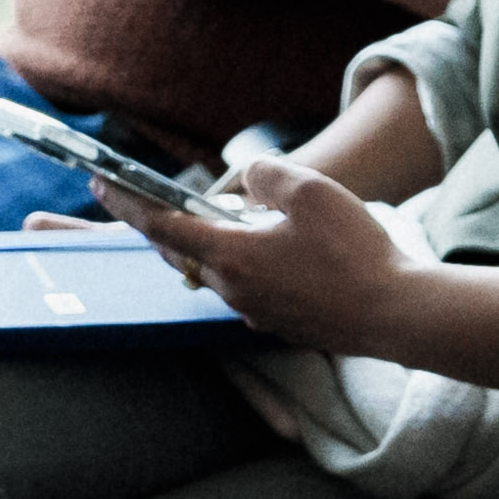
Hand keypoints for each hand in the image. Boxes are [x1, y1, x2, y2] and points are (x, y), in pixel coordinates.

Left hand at [111, 152, 415, 358]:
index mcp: (232, 255)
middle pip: (184, 253)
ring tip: (228, 222)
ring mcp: (258, 311)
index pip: (162, 227)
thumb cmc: (355, 252)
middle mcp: (234, 289)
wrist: (397, 314)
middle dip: (166, 227)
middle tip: (150, 200)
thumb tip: (251, 183)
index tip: (100, 183)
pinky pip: (249, 289)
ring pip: (218, 272)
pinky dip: (246, 266)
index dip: (128, 203)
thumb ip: (267, 176)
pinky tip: (276, 253)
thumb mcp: (311, 189)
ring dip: (212, 247)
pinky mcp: (282, 322)